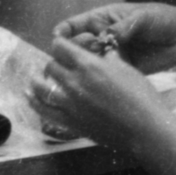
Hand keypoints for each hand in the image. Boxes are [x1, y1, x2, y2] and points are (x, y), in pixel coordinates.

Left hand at [32, 33, 175, 152]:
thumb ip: (110, 57)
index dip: (59, 44)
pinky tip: (30, 97)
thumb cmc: (142, 97)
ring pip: (40, 87)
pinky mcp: (70, 123)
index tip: (61, 46)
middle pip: (50, 66)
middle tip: (58, 65)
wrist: (145, 130)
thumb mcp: (126, 69)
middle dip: (53, 63)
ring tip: (37, 79)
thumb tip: (103, 49)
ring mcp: (69, 105)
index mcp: (89, 65)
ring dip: (38, 81)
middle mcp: (74, 82)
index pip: (61, 47)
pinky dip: (34, 102)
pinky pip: (44, 111)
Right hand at [53, 2, 175, 73]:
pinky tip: (91, 85)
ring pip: (90, 62)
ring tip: (75, 74)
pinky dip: (98, 79)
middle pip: (79, 45)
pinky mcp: (120, 69)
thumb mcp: (141, 18)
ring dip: (82, 67)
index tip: (56, 38)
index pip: (77, 24)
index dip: (65, 30)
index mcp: (104, 19)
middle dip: (69, 52)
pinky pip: (105, 74)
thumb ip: (123, 28)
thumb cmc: (160, 20)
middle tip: (63, 61)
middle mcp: (103, 36)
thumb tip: (108, 37)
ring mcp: (110, 54)